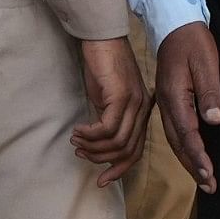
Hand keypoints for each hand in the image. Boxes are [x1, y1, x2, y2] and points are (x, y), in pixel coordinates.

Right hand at [71, 37, 147, 183]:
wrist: (101, 38)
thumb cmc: (102, 66)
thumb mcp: (107, 98)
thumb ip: (108, 120)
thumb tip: (100, 143)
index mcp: (142, 111)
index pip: (136, 151)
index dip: (119, 169)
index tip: (101, 180)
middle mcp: (142, 109)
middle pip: (127, 150)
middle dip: (102, 159)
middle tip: (80, 153)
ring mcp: (134, 103)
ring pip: (117, 142)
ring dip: (93, 146)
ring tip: (76, 141)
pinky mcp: (121, 96)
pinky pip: (107, 128)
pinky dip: (91, 134)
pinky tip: (78, 131)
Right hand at [153, 21, 219, 194]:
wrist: (173, 23)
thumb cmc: (193, 41)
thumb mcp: (206, 63)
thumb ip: (209, 93)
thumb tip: (214, 121)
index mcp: (175, 96)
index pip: (187, 134)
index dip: (198, 156)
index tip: (209, 174)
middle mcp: (167, 103)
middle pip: (177, 142)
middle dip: (193, 166)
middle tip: (209, 186)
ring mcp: (165, 102)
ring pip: (173, 138)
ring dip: (187, 159)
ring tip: (202, 178)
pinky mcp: (169, 99)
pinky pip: (173, 129)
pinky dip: (182, 146)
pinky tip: (191, 153)